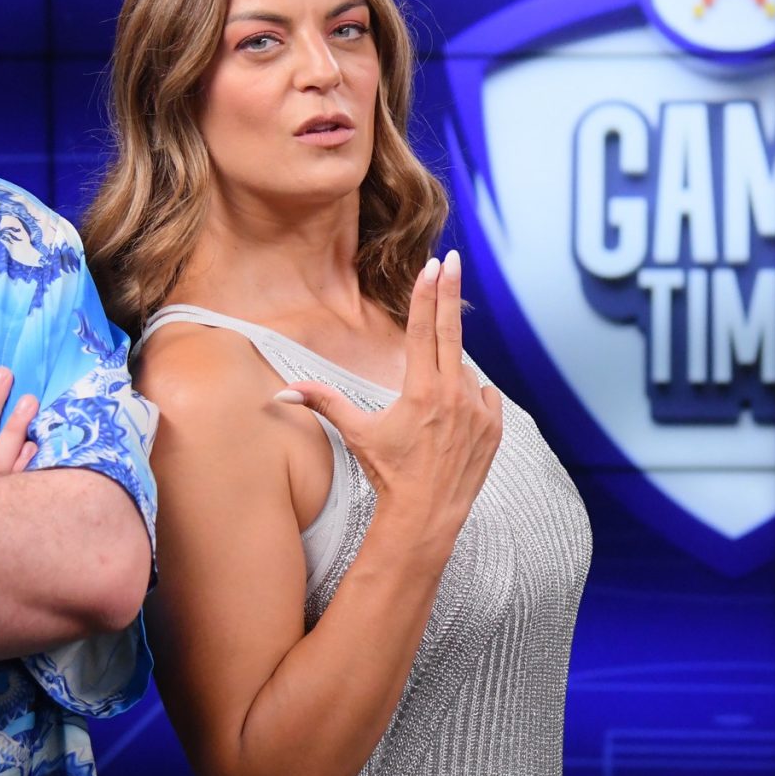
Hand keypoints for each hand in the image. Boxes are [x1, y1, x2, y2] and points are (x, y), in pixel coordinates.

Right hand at [277, 250, 502, 541]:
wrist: (427, 516)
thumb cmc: (389, 474)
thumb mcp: (357, 433)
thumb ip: (323, 403)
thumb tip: (280, 393)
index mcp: (421, 392)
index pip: (423, 331)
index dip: (425, 295)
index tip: (431, 265)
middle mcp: (454, 395)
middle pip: (452, 331)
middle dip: (449, 291)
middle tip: (452, 259)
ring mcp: (478, 411)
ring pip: (464, 373)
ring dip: (449, 377)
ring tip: (432, 413)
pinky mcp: (494, 427)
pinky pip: (484, 396)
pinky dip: (470, 398)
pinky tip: (454, 420)